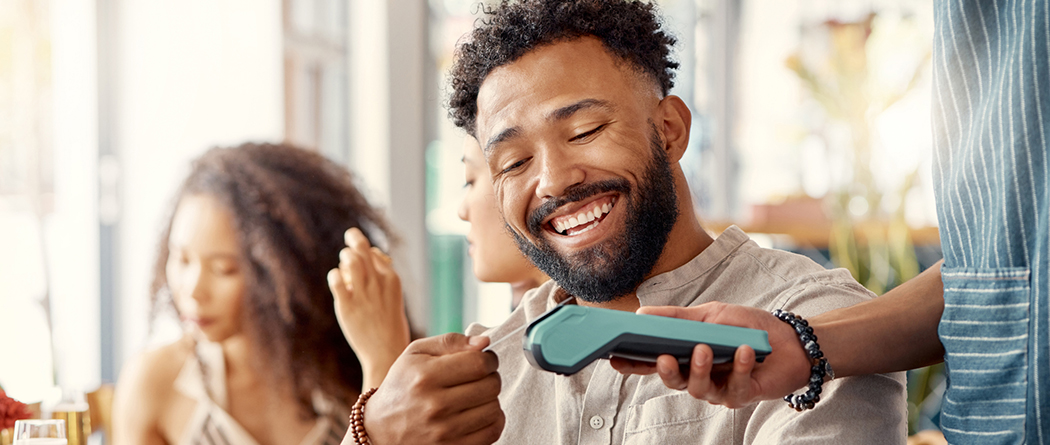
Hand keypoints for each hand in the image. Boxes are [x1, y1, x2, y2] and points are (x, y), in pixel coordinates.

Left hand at [328, 227, 410, 387]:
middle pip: (362, 250)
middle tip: (349, 238)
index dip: (366, 251)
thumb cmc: (391, 327)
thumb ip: (384, 277)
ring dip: (344, 257)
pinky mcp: (347, 306)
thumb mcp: (394, 298)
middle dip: (353, 240)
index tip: (362, 256)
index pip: (375, 253)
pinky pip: (336, 279)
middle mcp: (378, 283)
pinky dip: (335, 275)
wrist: (386, 354)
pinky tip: (337, 281)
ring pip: (349, 259)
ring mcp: (363, 294)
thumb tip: (374, 256)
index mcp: (393, 280)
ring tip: (344, 264)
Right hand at [360, 334, 503, 444]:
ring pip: (494, 409)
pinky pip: (492, 432)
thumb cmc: (402, 386)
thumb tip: (484, 343)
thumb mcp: (416, 353)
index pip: (479, 364)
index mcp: (426, 376)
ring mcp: (444, 431)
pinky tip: (478, 413)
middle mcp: (435, 405)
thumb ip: (450, 342)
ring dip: (491, 399)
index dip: (489, 359)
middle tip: (480, 378)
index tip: (485, 361)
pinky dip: (492, 420)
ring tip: (476, 396)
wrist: (380, 429)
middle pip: (491, 386)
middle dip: (491, 377)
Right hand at [609, 302, 810, 407]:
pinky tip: (742, 351)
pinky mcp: (743, 395)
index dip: (632, 364)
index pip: (653, 363)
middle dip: (665, 371)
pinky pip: (734, 387)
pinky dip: (737, 367)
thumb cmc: (750, 327)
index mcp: (686, 356)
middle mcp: (698, 376)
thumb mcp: (711, 314)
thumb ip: (677, 317)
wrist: (792, 340)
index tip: (614, 358)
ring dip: (700, 369)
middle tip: (663, 357)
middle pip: (672, 381)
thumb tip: (641, 313)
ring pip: (698, 389)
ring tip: (705, 349)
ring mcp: (719, 389)